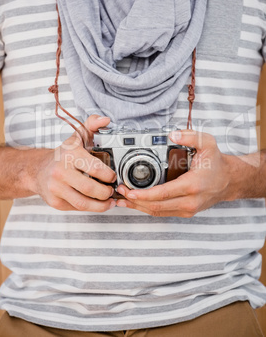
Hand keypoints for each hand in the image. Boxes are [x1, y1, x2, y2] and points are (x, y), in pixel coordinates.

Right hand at [34, 115, 116, 211]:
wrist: (37, 170)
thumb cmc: (63, 155)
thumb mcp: (76, 137)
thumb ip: (92, 125)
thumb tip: (105, 120)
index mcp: (70, 155)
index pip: (95, 168)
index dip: (109, 176)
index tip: (114, 177)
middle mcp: (61, 172)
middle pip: (90, 188)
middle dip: (106, 192)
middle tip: (112, 191)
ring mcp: (56, 188)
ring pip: (83, 203)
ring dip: (100, 205)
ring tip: (108, 201)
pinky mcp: (55, 202)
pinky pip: (77, 208)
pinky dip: (89, 207)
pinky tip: (96, 203)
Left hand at [116, 130, 233, 216]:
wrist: (229, 180)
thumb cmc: (217, 164)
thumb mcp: (208, 143)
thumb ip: (190, 136)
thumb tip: (172, 135)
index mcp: (192, 185)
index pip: (162, 194)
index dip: (142, 195)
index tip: (128, 191)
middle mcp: (189, 201)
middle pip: (156, 206)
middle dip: (135, 201)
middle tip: (120, 193)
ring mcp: (187, 209)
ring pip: (158, 212)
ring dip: (138, 207)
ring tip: (122, 200)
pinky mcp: (185, 212)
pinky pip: (163, 212)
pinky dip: (147, 208)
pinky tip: (136, 204)